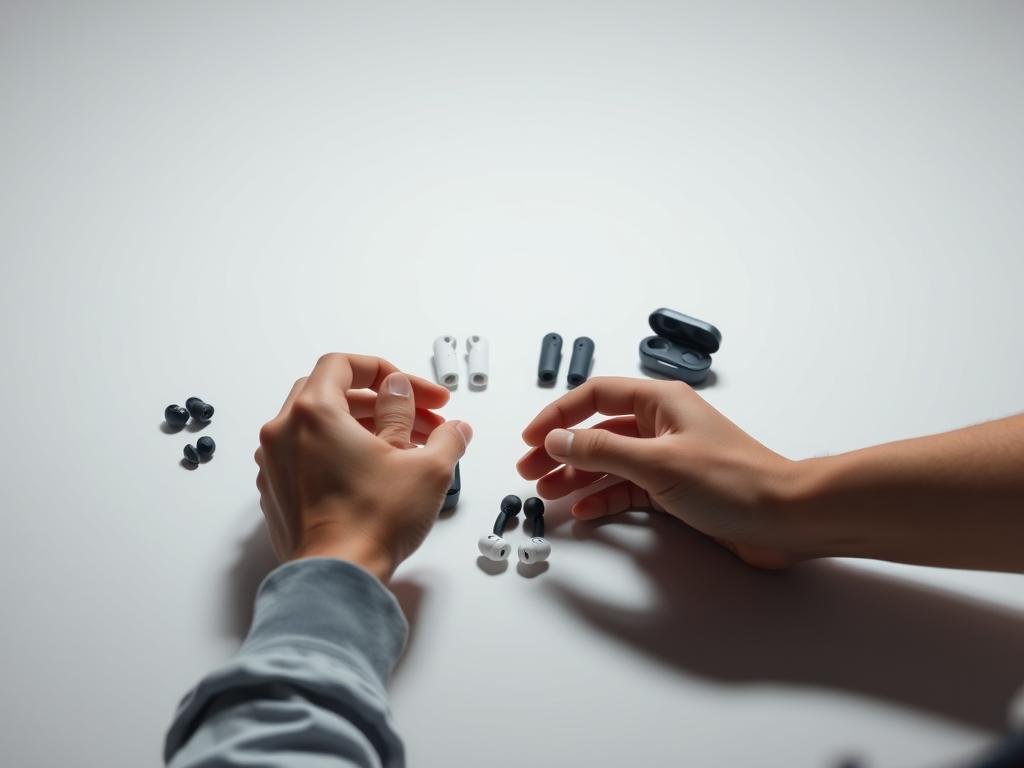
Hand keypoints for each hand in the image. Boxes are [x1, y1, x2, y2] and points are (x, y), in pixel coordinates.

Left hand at [255, 353, 472, 580]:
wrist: (336, 580)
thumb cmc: (372, 523)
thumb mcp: (424, 466)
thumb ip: (435, 427)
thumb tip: (430, 411)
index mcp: (314, 412)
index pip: (343, 364)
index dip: (386, 371)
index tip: (415, 391)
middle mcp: (283, 432)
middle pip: (333, 394)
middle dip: (383, 403)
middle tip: (421, 420)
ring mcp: (274, 464)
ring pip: (320, 427)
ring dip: (365, 429)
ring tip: (408, 451)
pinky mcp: (276, 493)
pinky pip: (308, 457)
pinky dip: (340, 454)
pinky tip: (375, 474)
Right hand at [517, 377, 802, 568]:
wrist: (786, 518)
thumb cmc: (732, 481)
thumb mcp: (658, 462)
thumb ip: (602, 449)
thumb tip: (557, 438)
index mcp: (660, 403)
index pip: (595, 395)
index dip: (558, 414)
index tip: (530, 438)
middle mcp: (662, 425)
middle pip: (597, 430)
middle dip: (561, 450)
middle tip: (529, 472)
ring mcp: (669, 458)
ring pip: (610, 462)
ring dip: (577, 476)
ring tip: (546, 494)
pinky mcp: (677, 489)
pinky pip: (628, 489)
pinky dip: (604, 498)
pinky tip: (583, 511)